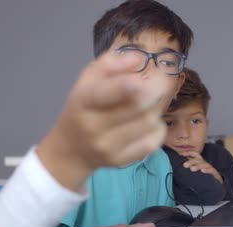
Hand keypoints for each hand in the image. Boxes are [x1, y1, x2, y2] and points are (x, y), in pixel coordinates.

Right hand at [37, 51, 168, 190]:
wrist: (72, 149)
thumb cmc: (84, 108)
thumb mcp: (88, 80)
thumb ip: (110, 64)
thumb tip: (138, 58)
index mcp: (82, 100)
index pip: (104, 92)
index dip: (125, 85)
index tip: (141, 78)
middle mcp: (92, 126)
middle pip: (137, 105)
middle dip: (156, 89)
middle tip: (161, 82)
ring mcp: (107, 146)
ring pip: (149, 122)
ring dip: (157, 108)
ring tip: (151, 103)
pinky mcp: (120, 160)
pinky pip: (153, 142)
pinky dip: (158, 129)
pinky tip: (151, 123)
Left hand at [182, 151, 222, 182]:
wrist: (215, 184)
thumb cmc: (204, 176)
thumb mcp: (196, 171)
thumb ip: (190, 167)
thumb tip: (181, 165)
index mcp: (200, 162)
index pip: (195, 154)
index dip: (189, 153)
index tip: (182, 154)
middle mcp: (204, 163)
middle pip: (198, 160)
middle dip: (191, 161)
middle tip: (184, 165)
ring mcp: (210, 168)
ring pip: (204, 164)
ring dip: (197, 166)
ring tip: (192, 169)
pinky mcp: (214, 173)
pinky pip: (211, 170)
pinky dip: (207, 170)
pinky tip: (202, 171)